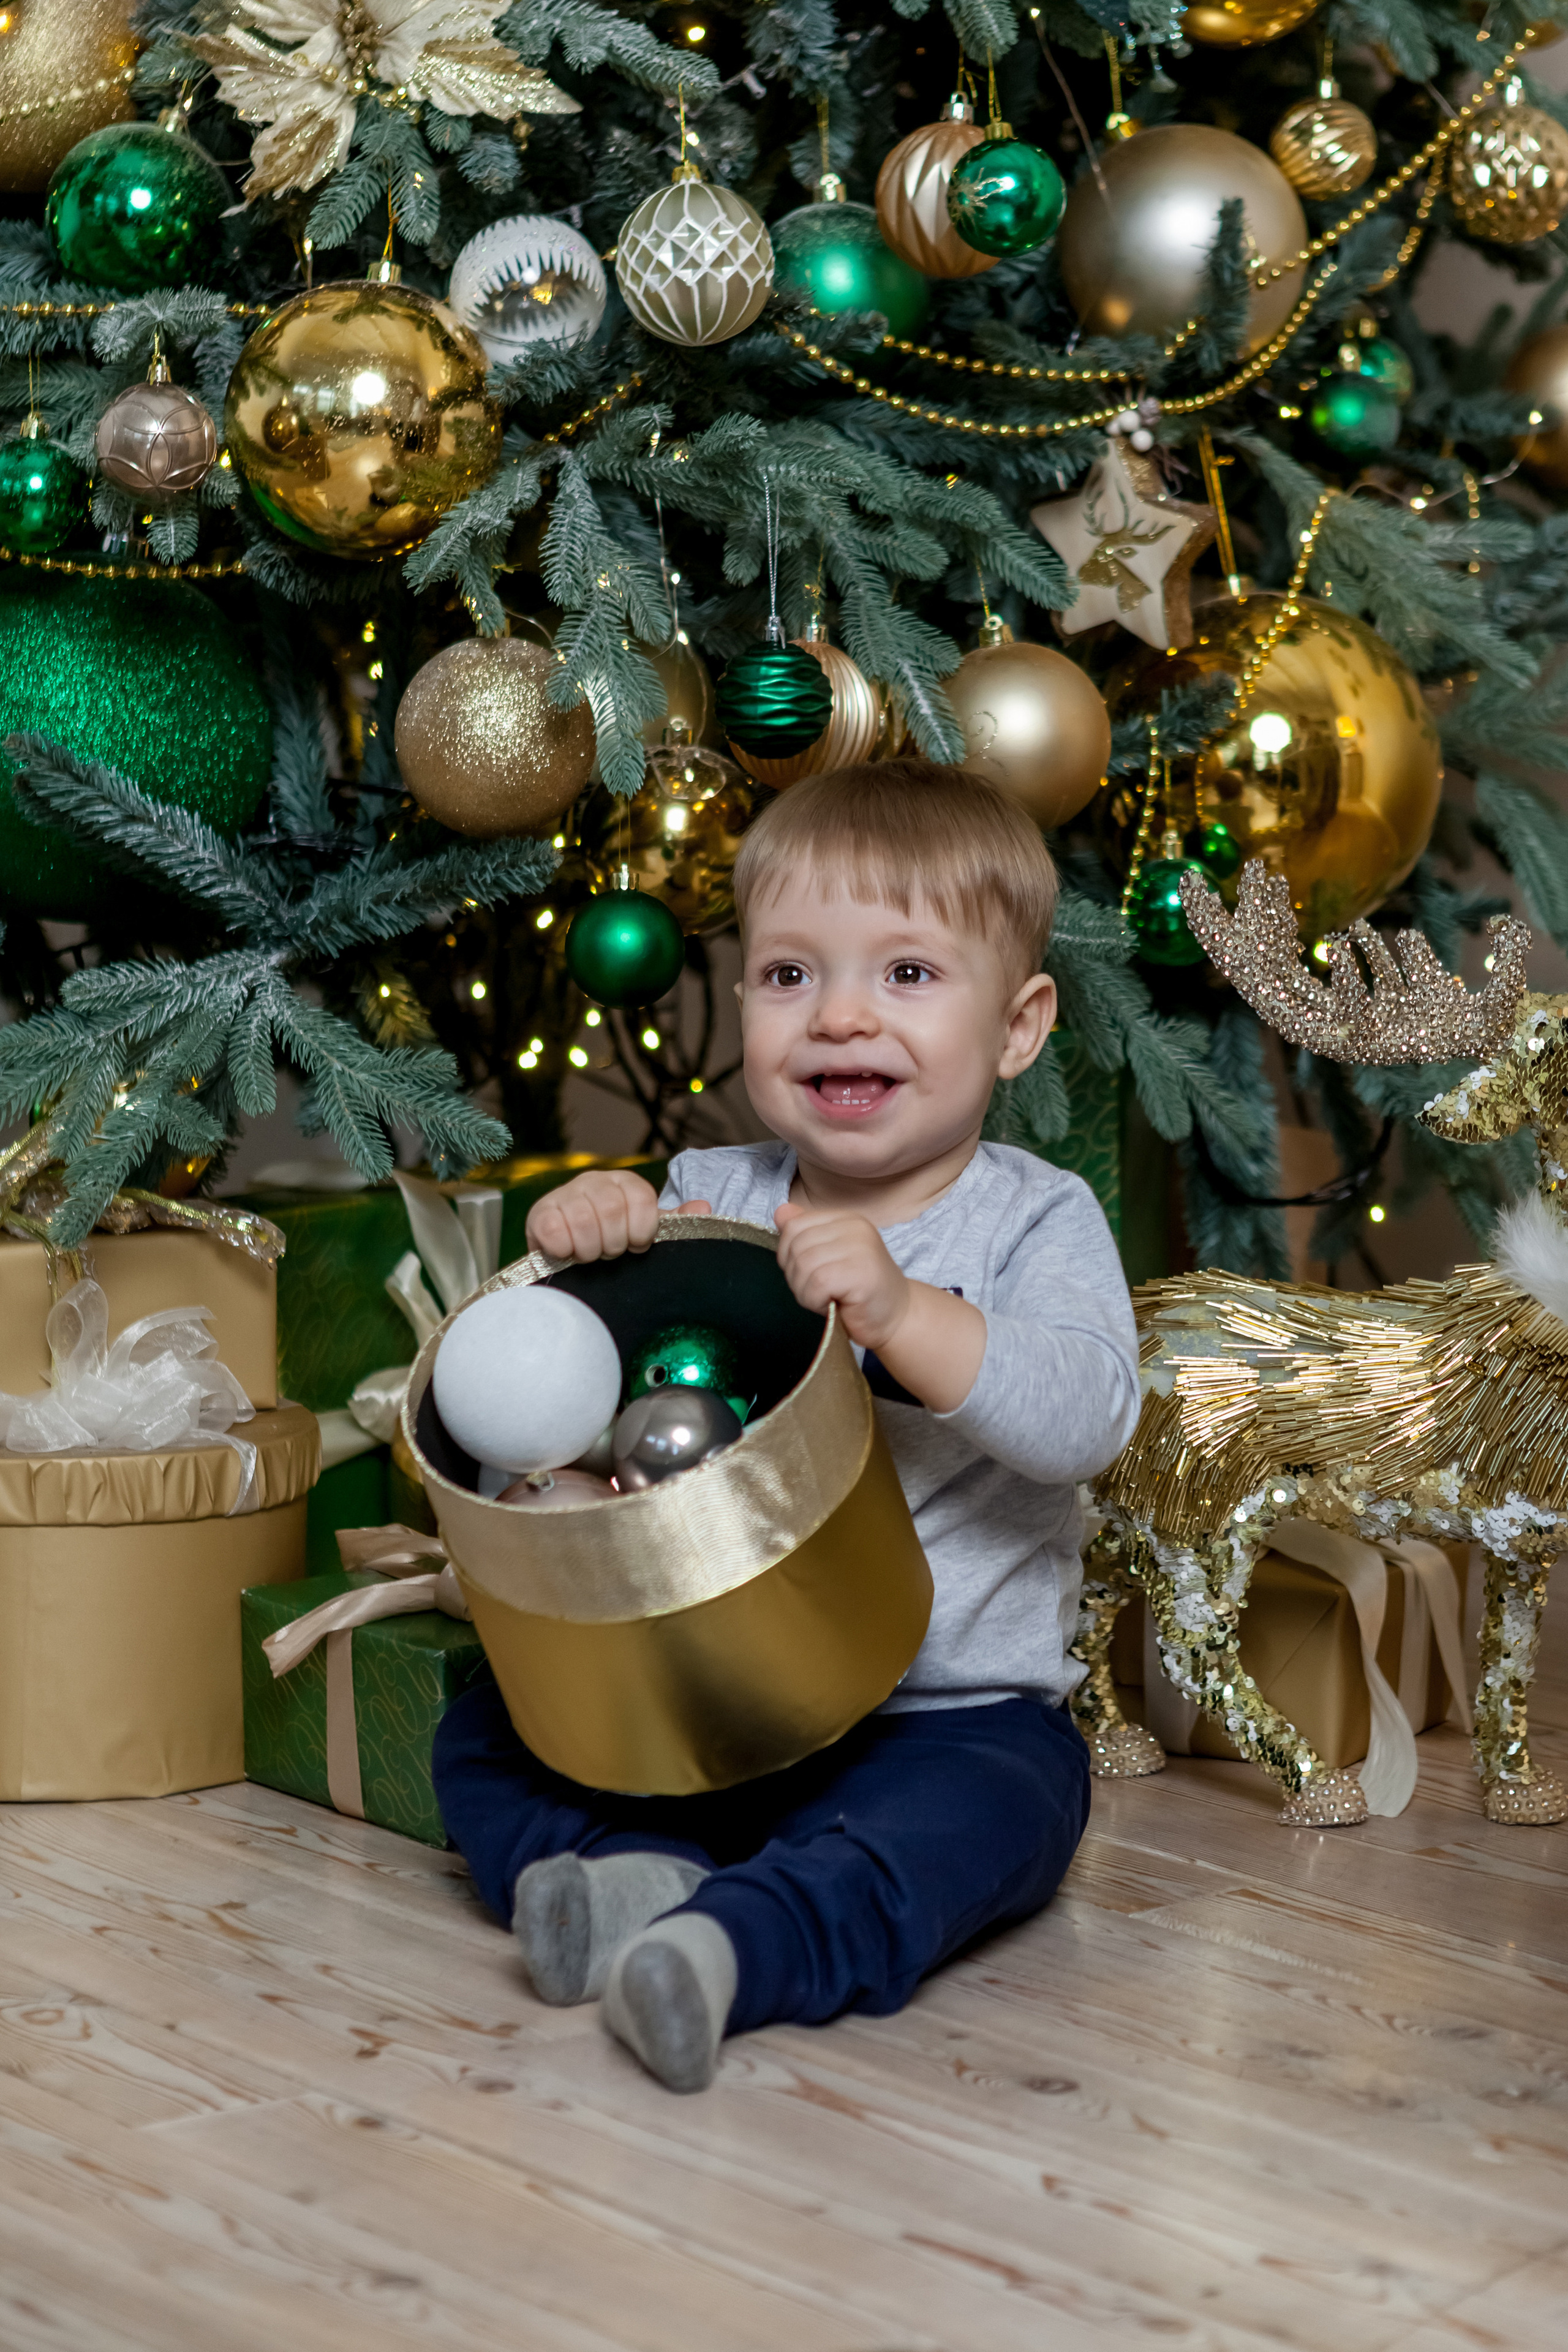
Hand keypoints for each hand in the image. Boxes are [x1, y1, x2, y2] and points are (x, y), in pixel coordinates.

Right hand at [526, 1171, 712, 1261]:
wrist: (569, 1252)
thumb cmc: (612, 1241)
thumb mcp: (644, 1233)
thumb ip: (675, 1222)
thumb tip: (704, 1207)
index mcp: (625, 1183)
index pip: (642, 1199)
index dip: (642, 1231)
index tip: (636, 1245)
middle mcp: (594, 1181)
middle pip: (612, 1209)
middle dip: (614, 1243)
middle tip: (608, 1252)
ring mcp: (565, 1194)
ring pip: (584, 1220)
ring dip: (590, 1249)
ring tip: (589, 1255)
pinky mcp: (539, 1213)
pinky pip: (553, 1228)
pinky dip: (564, 1247)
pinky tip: (567, 1252)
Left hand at [774, 1200, 986, 1412]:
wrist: (896, 1318)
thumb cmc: (857, 1292)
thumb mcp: (826, 1259)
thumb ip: (804, 1235)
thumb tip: (780, 1213)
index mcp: (845, 1219)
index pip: (794, 1226)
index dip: (790, 1256)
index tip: (812, 1274)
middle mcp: (854, 1226)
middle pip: (795, 1245)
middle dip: (797, 1277)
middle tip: (822, 1291)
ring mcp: (860, 1247)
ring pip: (803, 1265)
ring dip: (806, 1292)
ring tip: (829, 1298)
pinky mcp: (862, 1271)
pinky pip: (816, 1283)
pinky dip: (816, 1301)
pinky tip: (834, 1304)